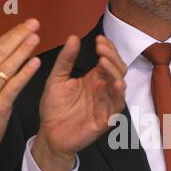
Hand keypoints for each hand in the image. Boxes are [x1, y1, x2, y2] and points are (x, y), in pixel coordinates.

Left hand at [31, 34, 126, 170]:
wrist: (49, 134)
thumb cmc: (54, 108)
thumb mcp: (56, 79)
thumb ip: (65, 59)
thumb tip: (73, 37)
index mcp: (94, 78)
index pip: (108, 59)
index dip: (107, 48)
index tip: (98, 39)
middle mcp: (103, 89)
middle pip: (118, 69)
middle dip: (112, 56)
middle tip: (101, 47)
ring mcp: (106, 103)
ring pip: (120, 84)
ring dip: (115, 71)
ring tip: (104, 61)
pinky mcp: (106, 118)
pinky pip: (117, 105)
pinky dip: (119, 94)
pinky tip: (116, 83)